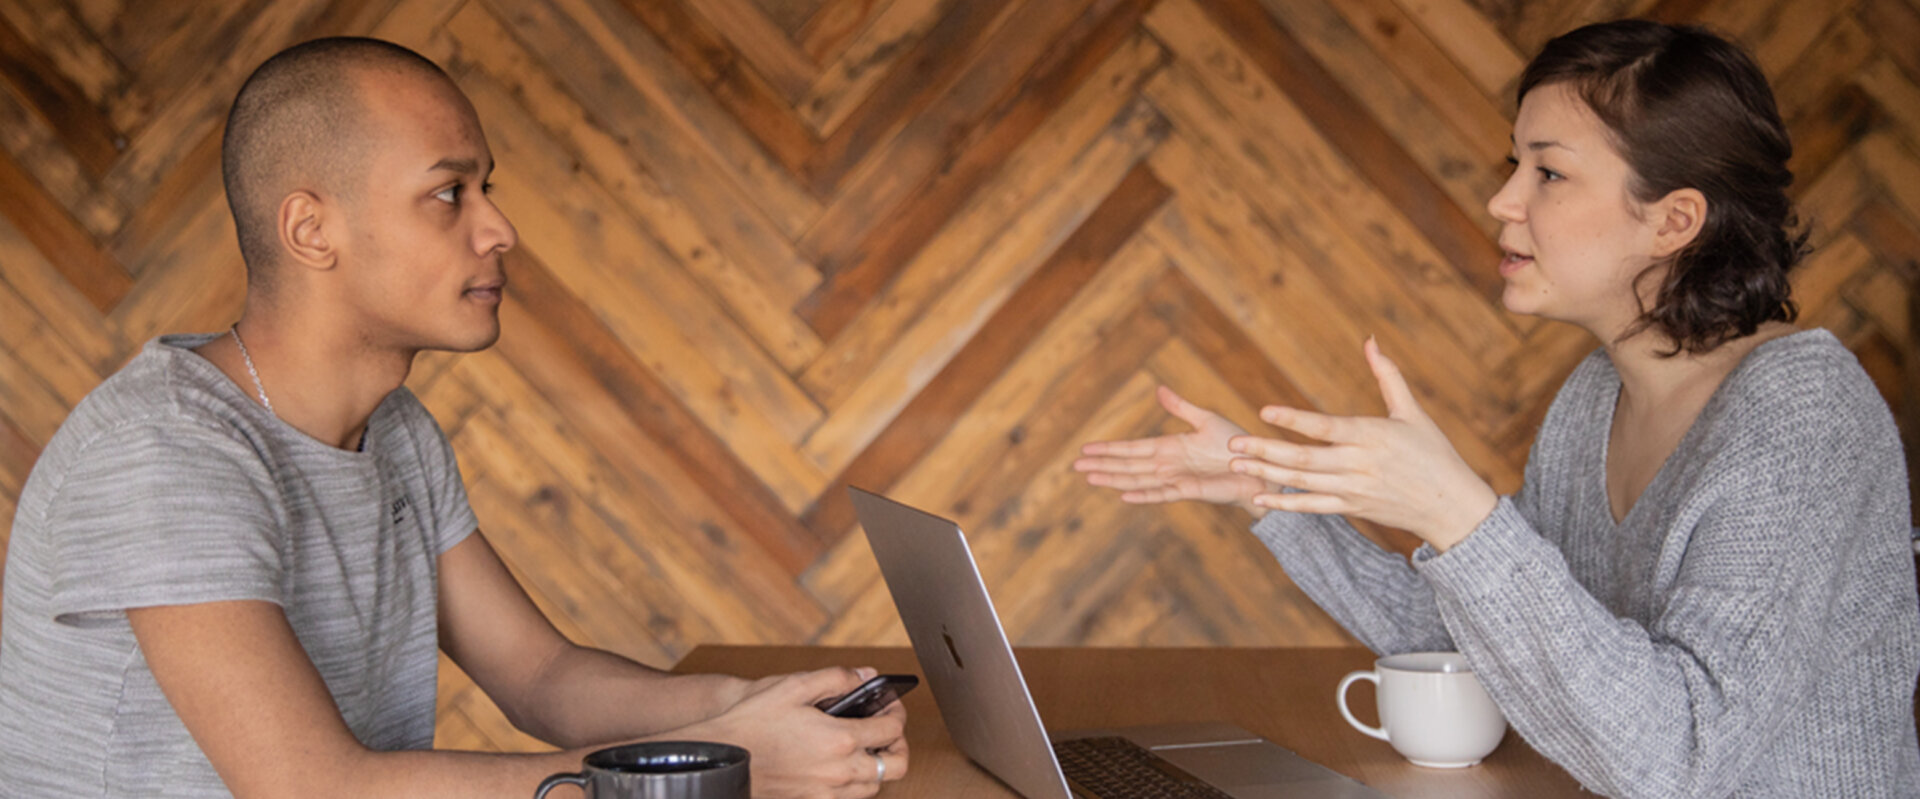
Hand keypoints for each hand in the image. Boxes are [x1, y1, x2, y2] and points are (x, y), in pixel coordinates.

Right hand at [683, 667, 908, 798]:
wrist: (721, 756)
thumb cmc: (753, 722)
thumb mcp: (794, 686)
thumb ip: (836, 678)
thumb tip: (865, 676)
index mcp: (840, 740)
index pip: (892, 730)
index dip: (897, 713)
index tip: (890, 705)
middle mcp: (839, 772)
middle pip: (896, 766)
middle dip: (899, 746)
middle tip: (888, 732)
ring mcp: (827, 793)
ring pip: (875, 787)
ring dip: (878, 766)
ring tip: (866, 748)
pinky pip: (849, 798)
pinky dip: (855, 783)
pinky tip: (841, 765)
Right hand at [1074, 385, 1271, 517]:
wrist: (1258, 467)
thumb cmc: (1236, 444)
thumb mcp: (1205, 420)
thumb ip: (1180, 407)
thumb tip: (1158, 389)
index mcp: (1168, 448)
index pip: (1131, 449)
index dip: (1108, 449)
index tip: (1085, 449)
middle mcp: (1167, 465)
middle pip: (1127, 466)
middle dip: (1102, 465)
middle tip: (1075, 467)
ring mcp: (1175, 479)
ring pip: (1137, 480)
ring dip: (1113, 479)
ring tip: (1090, 478)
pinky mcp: (1188, 491)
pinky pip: (1161, 494)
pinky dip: (1143, 495)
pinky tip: (1123, 496)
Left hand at [1227, 338, 1496, 550]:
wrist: (1450, 505)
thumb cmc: (1433, 453)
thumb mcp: (1413, 412)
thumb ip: (1388, 376)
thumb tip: (1370, 340)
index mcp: (1372, 436)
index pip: (1325, 427)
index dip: (1293, 420)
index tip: (1264, 411)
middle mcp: (1359, 465)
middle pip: (1305, 459)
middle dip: (1266, 451)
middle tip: (1233, 444)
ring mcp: (1353, 490)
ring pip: (1303, 483)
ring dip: (1267, 474)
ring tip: (1235, 465)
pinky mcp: (1351, 508)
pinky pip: (1312, 507)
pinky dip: (1285, 504)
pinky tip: (1258, 497)